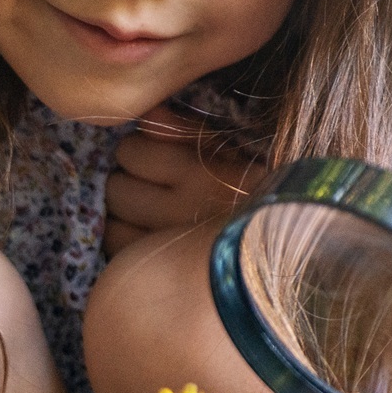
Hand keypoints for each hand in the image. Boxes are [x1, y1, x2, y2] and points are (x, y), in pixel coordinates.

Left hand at [106, 104, 268, 256]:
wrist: (278, 250)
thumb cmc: (255, 194)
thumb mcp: (233, 154)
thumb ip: (190, 132)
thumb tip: (149, 118)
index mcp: (203, 176)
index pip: (133, 151)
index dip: (139, 151)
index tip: (154, 158)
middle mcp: (182, 213)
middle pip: (116, 187)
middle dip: (126, 182)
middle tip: (148, 187)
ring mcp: (167, 248)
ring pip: (113, 222)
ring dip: (123, 215)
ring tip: (147, 213)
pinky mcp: (158, 274)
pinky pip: (120, 251)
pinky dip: (125, 241)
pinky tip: (146, 237)